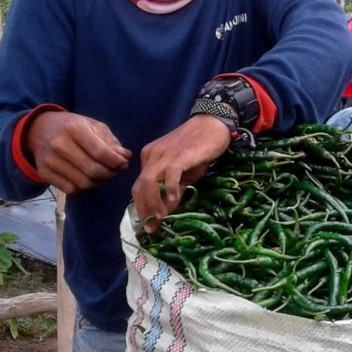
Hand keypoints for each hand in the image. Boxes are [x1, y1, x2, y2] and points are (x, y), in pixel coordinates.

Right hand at [25, 111, 130, 193]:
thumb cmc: (71, 126)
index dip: (117, 162)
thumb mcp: (92, 125)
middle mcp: (60, 145)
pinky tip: (88, 178)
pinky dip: (84, 187)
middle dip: (110, 173)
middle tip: (116, 170)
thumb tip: (125, 157)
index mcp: (74, 129)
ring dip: (99, 182)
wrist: (39, 130)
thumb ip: (110, 141)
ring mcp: (50, 161)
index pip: (101, 153)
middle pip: (93, 170)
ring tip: (103, 174)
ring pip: (84, 183)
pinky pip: (71, 189)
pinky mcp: (45, 173)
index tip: (124, 163)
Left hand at [132, 115, 231, 233]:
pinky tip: (174, 200)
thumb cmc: (199, 148)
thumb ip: (174, 192)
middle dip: (144, 210)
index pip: (139, 187)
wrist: (213, 124)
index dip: (142, 208)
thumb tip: (167, 213)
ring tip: (162, 217)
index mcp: (150, 159)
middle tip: (153, 227)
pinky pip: (170, 174)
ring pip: (149, 182)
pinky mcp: (180, 155)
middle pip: (139, 187)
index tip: (150, 225)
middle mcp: (152, 156)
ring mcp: (164, 155)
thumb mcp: (184, 174)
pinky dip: (169, 189)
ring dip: (153, 203)